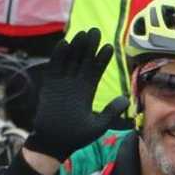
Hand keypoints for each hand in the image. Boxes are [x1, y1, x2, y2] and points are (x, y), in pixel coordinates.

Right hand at [22, 29, 126, 164]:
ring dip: (76, 47)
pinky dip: (58, 56)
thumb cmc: (76, 136)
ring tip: (83, 34)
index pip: (95, 71)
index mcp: (86, 92)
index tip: (110, 47)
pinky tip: (65, 43)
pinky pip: (54, 67)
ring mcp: (61, 84)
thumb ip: (110, 111)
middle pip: (82, 61)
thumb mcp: (98, 125)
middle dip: (89, 47)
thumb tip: (125, 98)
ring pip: (69, 61)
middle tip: (96, 31)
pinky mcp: (49, 85)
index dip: (102, 59)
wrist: (54, 143)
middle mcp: (74, 85)